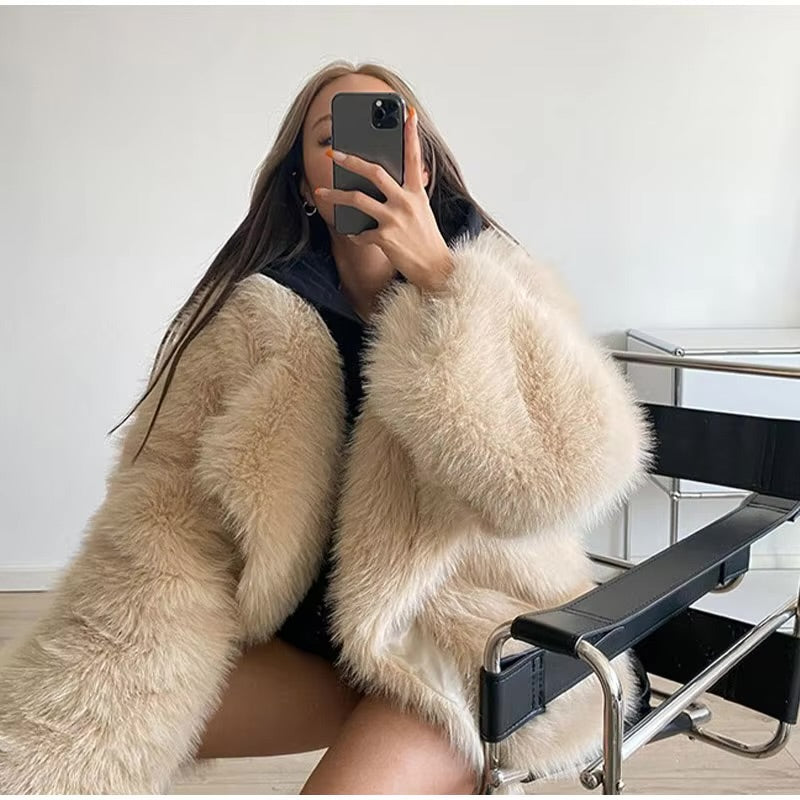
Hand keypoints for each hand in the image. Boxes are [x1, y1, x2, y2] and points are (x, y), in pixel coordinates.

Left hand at [313, 106, 453, 292]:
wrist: (435, 269)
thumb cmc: (426, 240)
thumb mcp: (422, 211)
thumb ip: (408, 192)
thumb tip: (392, 176)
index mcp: (417, 193)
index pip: (414, 157)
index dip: (411, 135)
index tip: (408, 114)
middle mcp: (406, 202)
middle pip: (374, 172)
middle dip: (350, 160)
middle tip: (333, 152)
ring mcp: (395, 219)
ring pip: (358, 200)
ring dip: (335, 196)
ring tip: (321, 193)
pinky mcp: (385, 238)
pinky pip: (360, 232)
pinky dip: (354, 233)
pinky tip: (353, 234)